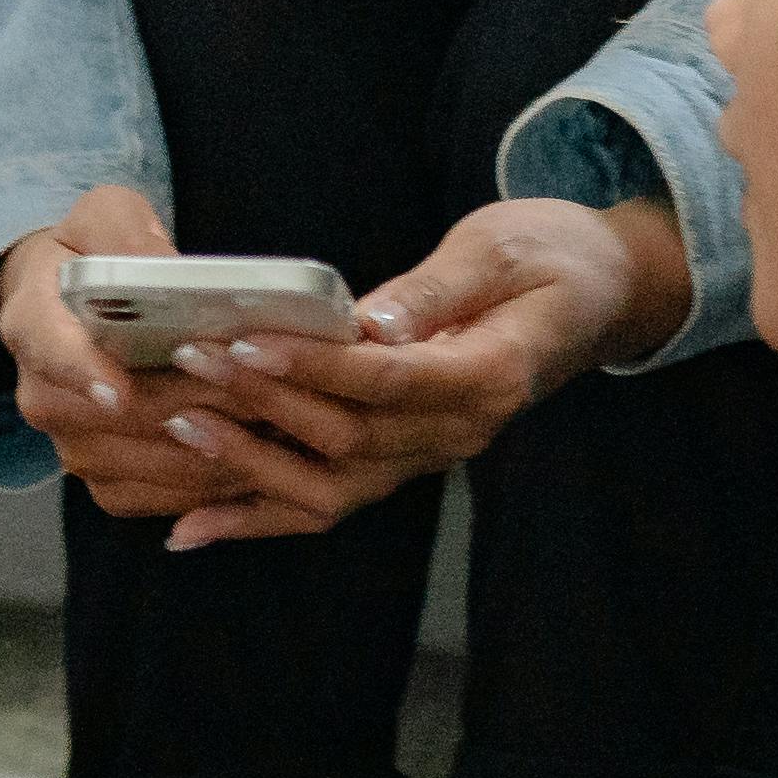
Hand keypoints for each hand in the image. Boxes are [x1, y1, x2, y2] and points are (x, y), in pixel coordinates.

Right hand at [0, 188, 259, 530]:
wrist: (65, 305)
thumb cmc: (91, 255)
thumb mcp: (103, 217)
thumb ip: (124, 231)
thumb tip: (162, 267)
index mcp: (32, 321)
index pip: (47, 349)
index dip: (82, 373)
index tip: (120, 391)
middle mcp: (39, 393)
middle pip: (109, 420)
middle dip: (187, 411)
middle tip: (257, 398)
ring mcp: (66, 442)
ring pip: (133, 466)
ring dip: (203, 455)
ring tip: (270, 431)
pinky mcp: (97, 476)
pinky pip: (145, 499)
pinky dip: (196, 490)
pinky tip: (248, 466)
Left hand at [120, 196, 688, 549]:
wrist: (599, 294)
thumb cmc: (551, 255)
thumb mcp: (501, 248)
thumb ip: (436, 289)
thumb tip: (372, 324)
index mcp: (488, 377)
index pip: (386, 381)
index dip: (312, 368)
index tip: (244, 342)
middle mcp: (460, 432)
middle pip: (349, 439)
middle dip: (262, 404)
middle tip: (189, 363)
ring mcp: (432, 456)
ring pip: (332, 490)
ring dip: (250, 468)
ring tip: (179, 432)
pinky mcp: (406, 460)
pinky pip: (330, 503)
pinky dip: (259, 519)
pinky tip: (190, 529)